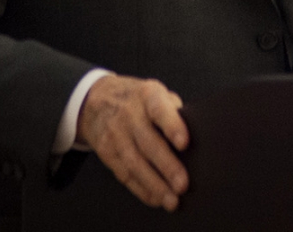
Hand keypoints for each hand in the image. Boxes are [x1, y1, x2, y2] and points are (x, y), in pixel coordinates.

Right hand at [76, 74, 189, 210]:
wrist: (97, 100)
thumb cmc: (137, 99)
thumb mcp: (156, 93)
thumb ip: (173, 110)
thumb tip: (195, 135)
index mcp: (147, 95)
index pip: (160, 110)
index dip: (172, 126)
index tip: (184, 143)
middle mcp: (129, 115)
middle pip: (148, 143)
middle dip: (166, 166)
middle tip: (182, 184)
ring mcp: (115, 134)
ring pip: (135, 163)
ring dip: (154, 185)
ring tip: (171, 199)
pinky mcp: (106, 152)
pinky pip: (124, 174)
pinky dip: (141, 189)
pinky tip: (155, 198)